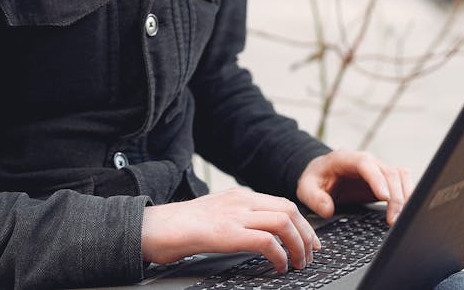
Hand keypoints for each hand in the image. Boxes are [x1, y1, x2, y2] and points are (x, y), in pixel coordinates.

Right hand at [141, 188, 320, 273]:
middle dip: (307, 234)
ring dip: (298, 246)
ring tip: (297, 263)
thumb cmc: (180, 228)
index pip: (282, 203)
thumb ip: (236, 219)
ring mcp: (234, 215)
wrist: (153, 227)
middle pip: (289, 210)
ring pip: (284, 222)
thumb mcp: (215, 215)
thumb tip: (261, 237)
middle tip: (310, 255)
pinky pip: (267, 241)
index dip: (302, 224)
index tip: (310, 242)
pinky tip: (279, 267)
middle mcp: (240, 200)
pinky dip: (280, 255)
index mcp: (239, 195)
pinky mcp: (227, 233)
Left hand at [296, 149, 413, 224]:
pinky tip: (407, 212)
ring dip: (405, 196)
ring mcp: (378, 169)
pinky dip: (408, 195)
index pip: (365, 164)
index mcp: (346, 158)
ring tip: (402, 218)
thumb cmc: (315, 179)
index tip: (384, 197)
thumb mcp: (306, 187)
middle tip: (394, 219)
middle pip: (388, 172)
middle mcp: (366, 161)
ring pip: (400, 176)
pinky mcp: (385, 180)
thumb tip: (328, 209)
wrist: (322, 174)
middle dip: (395, 196)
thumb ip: (314, 197)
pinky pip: (403, 183)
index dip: (376, 179)